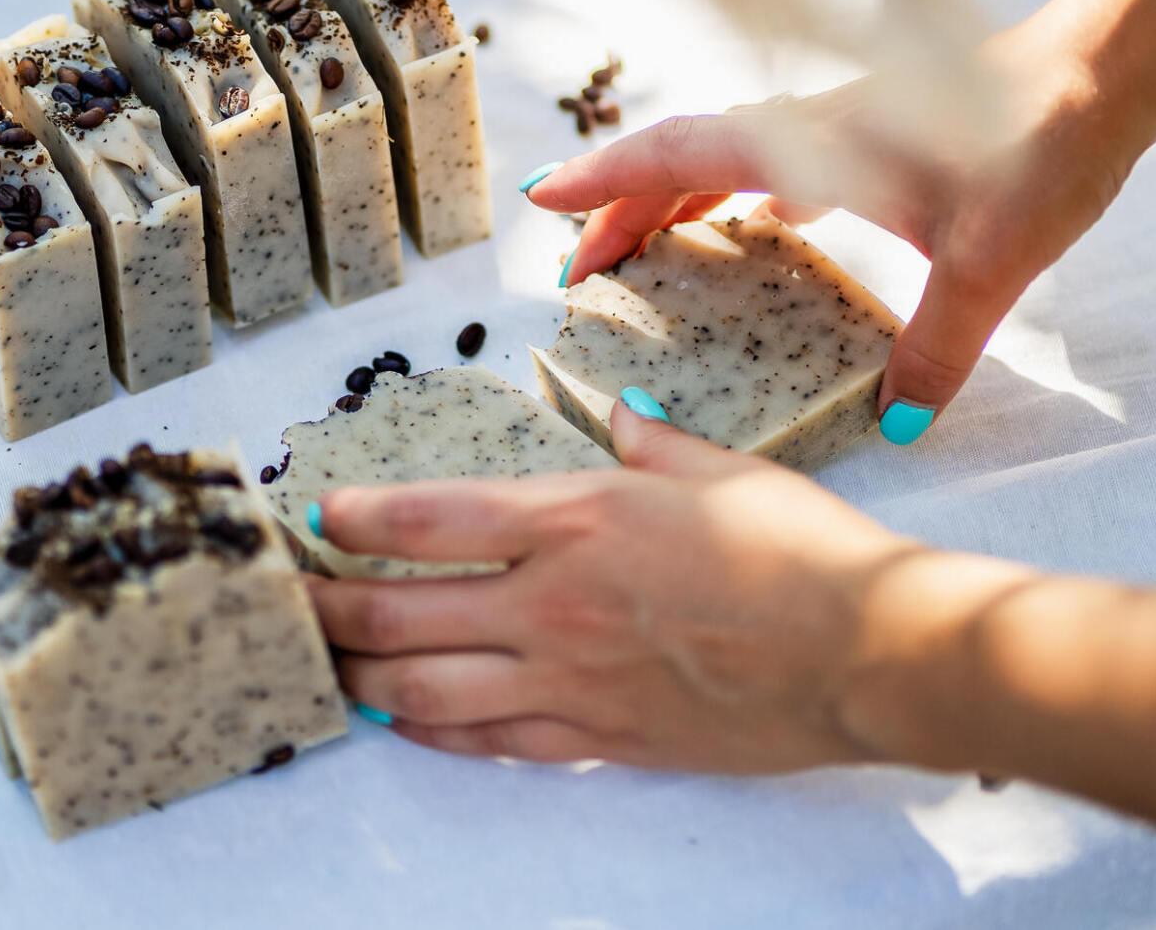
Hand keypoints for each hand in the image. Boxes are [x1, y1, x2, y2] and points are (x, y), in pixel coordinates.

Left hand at [305, 404, 914, 769]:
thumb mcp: (715, 471)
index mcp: (576, 519)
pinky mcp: (600, 739)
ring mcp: (570, 680)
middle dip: (327, 609)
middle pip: (397, 612)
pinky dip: (433, 730)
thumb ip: (647, 444)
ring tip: (329, 666)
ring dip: (362, 677)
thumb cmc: (801, 550)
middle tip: (290, 603)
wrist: (866, 652)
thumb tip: (614, 415)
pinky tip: (405, 718)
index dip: (356, 521)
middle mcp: (553, 602)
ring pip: (425, 690)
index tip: (316, 520)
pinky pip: (490, 740)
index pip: (429, 519)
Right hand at [523, 0, 1155, 432]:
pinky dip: (742, 193)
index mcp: (807, 145)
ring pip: (726, 158)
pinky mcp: (875, 135)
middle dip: (618, 207)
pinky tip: (762, 226)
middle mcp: (808, 129)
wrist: (1112, 69)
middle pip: (683, 159)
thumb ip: (938, 345)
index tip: (541, 203)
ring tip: (639, 250)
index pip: (676, 157)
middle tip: (572, 267)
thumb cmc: (1046, 143)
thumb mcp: (990, 260)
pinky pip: (778, 162)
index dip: (603, 182)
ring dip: (673, 198)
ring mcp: (838, 129)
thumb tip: (901, 422)